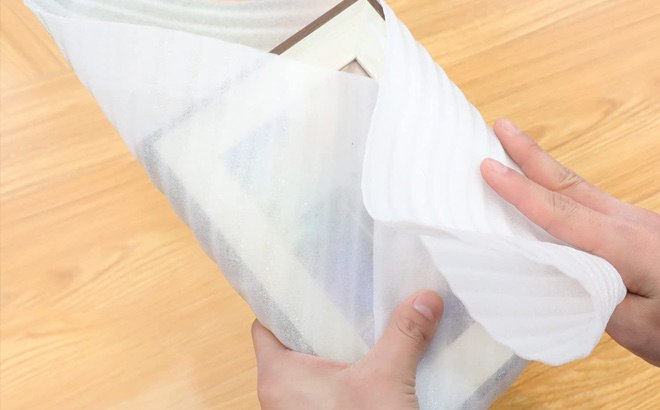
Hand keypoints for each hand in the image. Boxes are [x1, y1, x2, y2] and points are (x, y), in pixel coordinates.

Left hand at [251, 291, 443, 409]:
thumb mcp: (386, 380)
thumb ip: (404, 335)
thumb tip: (425, 298)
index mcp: (278, 375)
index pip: (266, 323)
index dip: (284, 301)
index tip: (309, 283)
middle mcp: (279, 394)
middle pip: (291, 343)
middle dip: (320, 323)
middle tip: (346, 298)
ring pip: (310, 369)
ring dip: (334, 351)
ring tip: (361, 325)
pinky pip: (324, 391)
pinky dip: (343, 375)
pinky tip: (371, 363)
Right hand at [481, 118, 659, 365]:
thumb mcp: (641, 329)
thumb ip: (595, 297)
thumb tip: (555, 272)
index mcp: (630, 247)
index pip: (563, 214)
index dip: (521, 191)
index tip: (488, 168)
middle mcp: (632, 224)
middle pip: (570, 184)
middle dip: (530, 154)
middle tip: (500, 125)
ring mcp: (637, 223)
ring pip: (580, 188)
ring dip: (543, 166)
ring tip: (514, 144)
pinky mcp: (638, 230)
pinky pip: (591, 201)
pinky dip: (559, 188)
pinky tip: (547, 188)